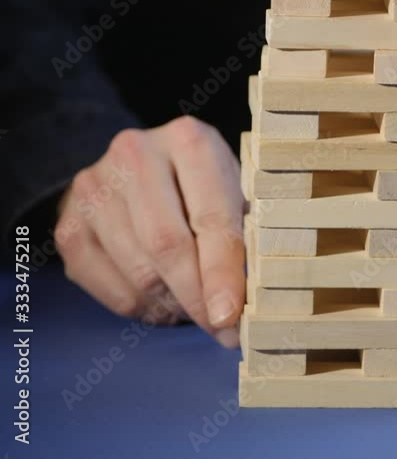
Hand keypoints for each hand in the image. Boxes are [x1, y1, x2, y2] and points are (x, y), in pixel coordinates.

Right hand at [54, 116, 244, 346]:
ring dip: (173, 306)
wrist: (142, 166)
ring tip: (196, 308)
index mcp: (189, 140)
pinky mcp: (69, 223)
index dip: (222, 274)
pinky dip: (143, 308)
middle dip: (198, 298)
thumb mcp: (235, 194)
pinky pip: (109, 288)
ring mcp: (95, 187)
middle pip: (167, 246)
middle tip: (223, 329)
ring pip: (138, 272)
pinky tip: (163, 302)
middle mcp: (136, 153)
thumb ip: (247, 236)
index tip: (231, 315)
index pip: (210, 218)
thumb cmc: (204, 187)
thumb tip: (253, 302)